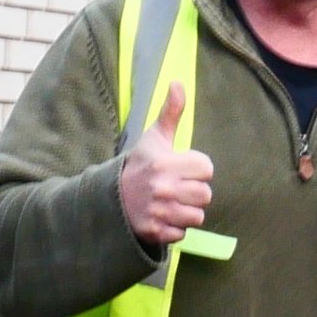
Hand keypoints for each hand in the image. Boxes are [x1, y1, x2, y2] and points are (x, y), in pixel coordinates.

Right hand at [117, 82, 214, 248]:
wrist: (111, 198)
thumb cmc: (139, 165)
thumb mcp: (154, 137)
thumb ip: (170, 112)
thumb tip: (178, 82)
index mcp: (165, 163)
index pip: (206, 168)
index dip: (197, 168)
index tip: (182, 168)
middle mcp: (163, 189)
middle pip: (205, 194)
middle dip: (194, 191)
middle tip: (177, 187)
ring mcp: (159, 212)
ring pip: (197, 216)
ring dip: (187, 211)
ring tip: (171, 202)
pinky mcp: (155, 232)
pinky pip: (182, 233)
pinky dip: (175, 228)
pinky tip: (163, 216)